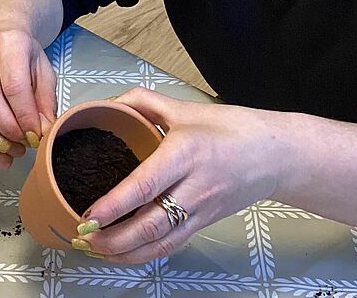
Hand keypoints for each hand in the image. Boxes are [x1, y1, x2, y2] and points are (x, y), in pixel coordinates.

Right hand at [0, 25, 55, 163]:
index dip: (25, 117)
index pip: (15, 86)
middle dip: (5, 128)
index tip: (33, 135)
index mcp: (10, 43)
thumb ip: (45, 101)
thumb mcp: (43, 72)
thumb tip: (45, 129)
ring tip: (0, 144)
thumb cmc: (21, 57)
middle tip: (18, 143)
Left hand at [69, 88, 287, 262]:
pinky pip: (171, 245)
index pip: (145, 185)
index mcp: (184, 154)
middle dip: (112, 238)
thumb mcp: (184, 108)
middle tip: (82, 237)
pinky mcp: (204, 224)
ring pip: (160, 242)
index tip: (89, 215)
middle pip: (150, 224)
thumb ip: (143, 102)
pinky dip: (144, 254)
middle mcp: (193, 187)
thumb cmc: (229, 129)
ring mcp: (200, 210)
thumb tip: (110, 104)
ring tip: (94, 249)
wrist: (275, 155)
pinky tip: (121, 253)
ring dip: (124, 252)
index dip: (114, 205)